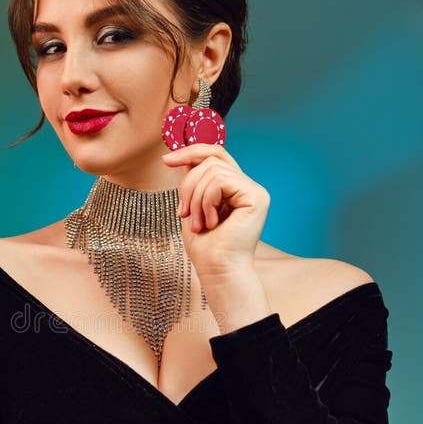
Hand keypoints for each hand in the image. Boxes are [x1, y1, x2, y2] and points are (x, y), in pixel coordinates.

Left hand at [162, 143, 270, 273]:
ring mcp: (254, 190)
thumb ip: (194, 182)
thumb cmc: (206, 248)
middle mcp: (247, 186)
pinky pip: (220, 181)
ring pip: (212, 171)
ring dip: (196, 198)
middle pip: (210, 161)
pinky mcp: (256, 197)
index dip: (190, 152)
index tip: (166, 160)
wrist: (217, 271)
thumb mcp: (193, 207)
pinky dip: (206, 201)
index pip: (215, 155)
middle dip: (188, 185)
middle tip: (183, 213)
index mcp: (234, 188)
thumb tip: (184, 157)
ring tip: (198, 223)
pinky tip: (211, 222)